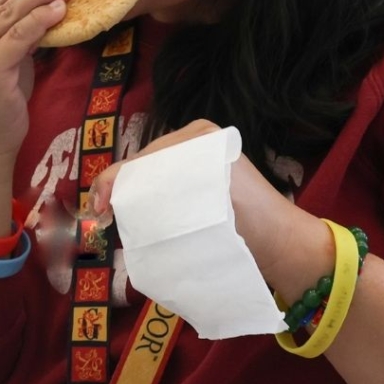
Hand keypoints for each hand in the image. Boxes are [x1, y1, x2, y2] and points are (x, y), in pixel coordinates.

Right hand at [89, 120, 331, 293]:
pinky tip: (137, 224)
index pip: (145, 155)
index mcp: (199, 136)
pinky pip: (162, 196)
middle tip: (103, 218)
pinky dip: (147, 210)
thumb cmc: (252, 219)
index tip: (101, 208)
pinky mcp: (197, 192)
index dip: (117, 180)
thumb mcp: (207, 193)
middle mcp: (196, 146)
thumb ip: (164, 186)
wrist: (283, 247)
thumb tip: (116, 189)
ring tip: (115, 222)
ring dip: (132, 202)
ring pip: (150, 183)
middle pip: (144, 168)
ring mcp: (196, 169)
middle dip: (122, 191)